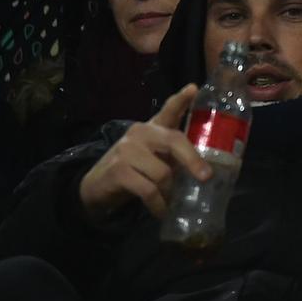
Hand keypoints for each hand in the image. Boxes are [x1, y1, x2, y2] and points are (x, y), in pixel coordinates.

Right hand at [77, 85, 208, 222]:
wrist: (95, 187)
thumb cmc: (132, 170)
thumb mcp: (152, 157)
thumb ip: (172, 155)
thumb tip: (204, 169)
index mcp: (151, 128)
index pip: (168, 110)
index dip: (181, 99)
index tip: (193, 88)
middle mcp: (139, 134)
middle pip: (174, 141)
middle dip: (192, 160)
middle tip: (206, 177)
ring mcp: (127, 151)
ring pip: (163, 172)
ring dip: (171, 192)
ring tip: (173, 202)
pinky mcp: (119, 171)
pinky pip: (148, 190)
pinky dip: (158, 204)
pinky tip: (161, 211)